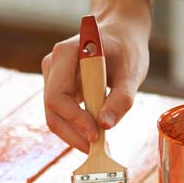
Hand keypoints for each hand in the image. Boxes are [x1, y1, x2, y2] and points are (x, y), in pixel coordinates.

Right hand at [41, 19, 149, 152]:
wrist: (120, 34)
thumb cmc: (127, 49)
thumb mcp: (131, 72)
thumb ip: (120, 99)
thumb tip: (105, 126)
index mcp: (66, 54)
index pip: (58, 96)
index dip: (75, 119)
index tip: (96, 135)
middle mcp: (52, 65)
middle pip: (52, 110)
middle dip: (73, 133)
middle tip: (96, 148)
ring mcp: (52, 77)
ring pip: (54, 116)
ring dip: (74, 134)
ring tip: (98, 144)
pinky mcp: (57, 88)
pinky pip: (61, 114)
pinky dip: (75, 128)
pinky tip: (94, 134)